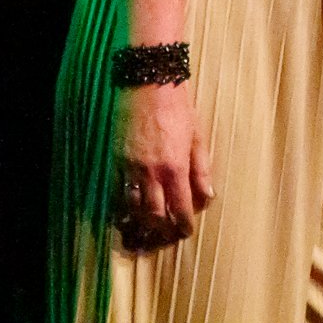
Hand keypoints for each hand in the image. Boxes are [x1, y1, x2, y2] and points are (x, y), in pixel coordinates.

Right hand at [114, 83, 213, 251]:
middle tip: (167, 237)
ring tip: (147, 232)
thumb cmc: (178, 109)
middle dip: (162, 231)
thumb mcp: (197, 137)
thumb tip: (207, 197)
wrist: (149, 85)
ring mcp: (130, 167)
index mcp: (175, 166)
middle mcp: (152, 171)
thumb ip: (201, 170)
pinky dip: (122, 208)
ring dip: (141, 224)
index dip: (183, 224)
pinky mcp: (116, 161)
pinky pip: (117, 193)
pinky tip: (126, 215)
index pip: (181, 207)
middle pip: (155, 215)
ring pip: (133, 208)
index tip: (186, 232)